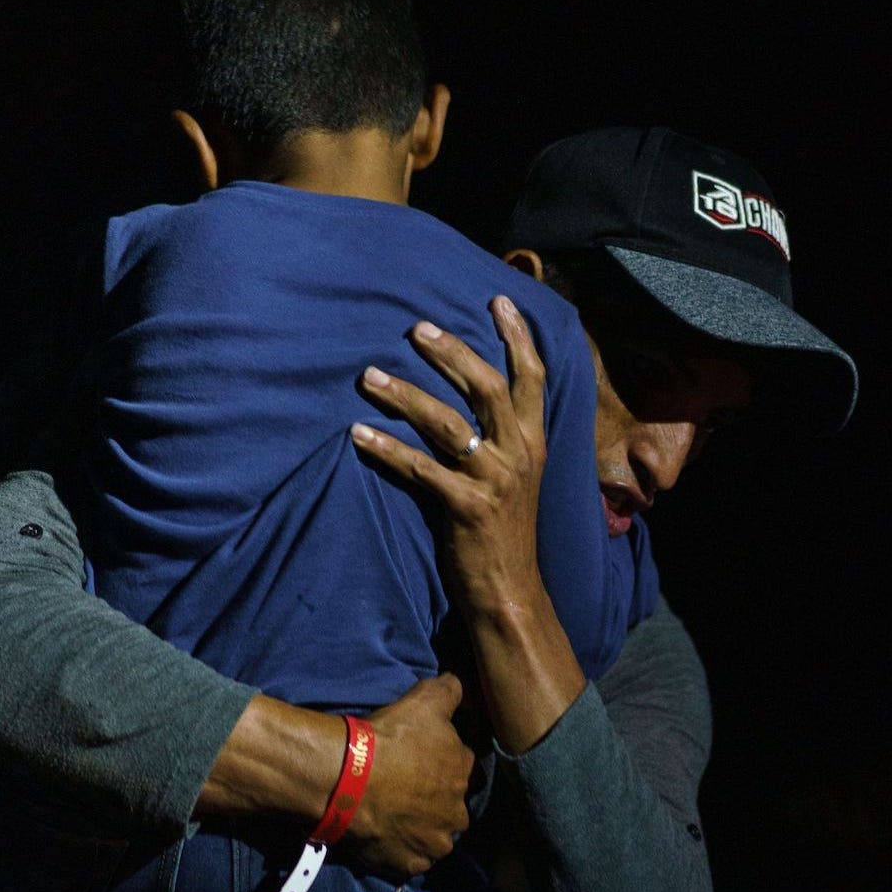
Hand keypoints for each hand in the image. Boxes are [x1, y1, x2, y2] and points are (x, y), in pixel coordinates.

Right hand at [345, 673, 475, 876]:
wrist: (347, 780)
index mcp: (464, 773)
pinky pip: (409, 860)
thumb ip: (450, 690)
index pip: (458, 764)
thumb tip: (458, 685)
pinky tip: (385, 836)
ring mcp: (432, 844)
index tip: (416, 758)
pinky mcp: (408, 865)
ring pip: (432, 837)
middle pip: (448, 806)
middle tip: (402, 790)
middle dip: (432, 800)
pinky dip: (400, 852)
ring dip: (419, 829)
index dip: (437, 760)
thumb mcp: (425, 700)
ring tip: (393, 816)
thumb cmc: (389, 739)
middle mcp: (457, 813)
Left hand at [350, 296, 548, 615]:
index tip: (499, 300)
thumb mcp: (516, 477)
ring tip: (369, 376)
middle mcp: (518, 455)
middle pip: (486, 387)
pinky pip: (419, 468)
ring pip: (447, 424)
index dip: (517, 337)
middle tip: (416, 328)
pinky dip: (386, 448)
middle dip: (451, 352)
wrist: (509, 591)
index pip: (532, 378)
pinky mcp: (465, 508)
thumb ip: (503, 437)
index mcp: (533, 443)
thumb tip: (475, 396)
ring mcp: (493, 482)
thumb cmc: (504, 531)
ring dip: (405, 395)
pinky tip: (358, 433)